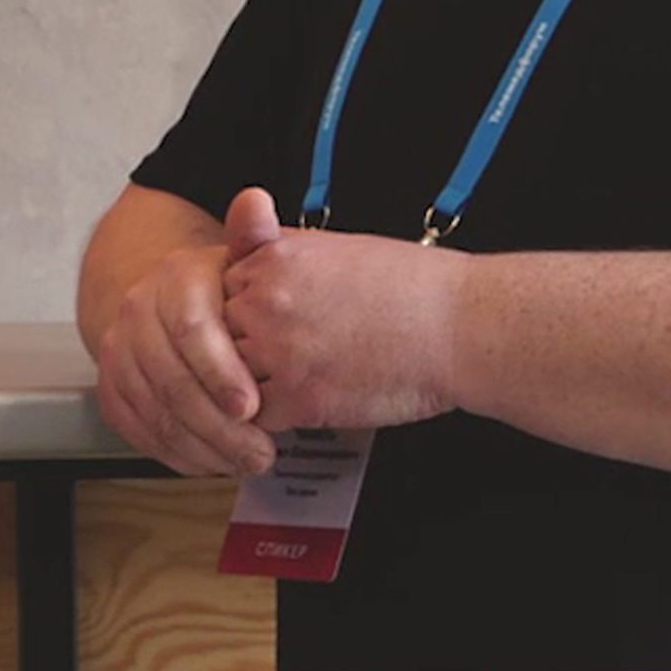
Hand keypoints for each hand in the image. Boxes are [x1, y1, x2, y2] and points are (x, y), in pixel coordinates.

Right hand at [89, 189, 283, 477]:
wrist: (163, 298)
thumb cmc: (219, 288)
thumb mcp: (242, 259)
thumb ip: (254, 237)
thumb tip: (255, 201)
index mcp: (172, 281)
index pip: (190, 331)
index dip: (220, 373)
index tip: (253, 406)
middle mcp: (137, 315)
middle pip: (171, 382)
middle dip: (219, 426)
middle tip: (261, 450)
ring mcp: (118, 353)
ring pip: (155, 413)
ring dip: (203, 447)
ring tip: (246, 461)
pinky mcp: (111, 388)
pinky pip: (138, 430)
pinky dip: (176, 454)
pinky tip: (211, 461)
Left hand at [217, 189, 467, 433]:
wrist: (459, 324)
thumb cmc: (413, 287)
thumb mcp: (336, 248)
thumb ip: (282, 255)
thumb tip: (254, 268)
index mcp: (274, 260)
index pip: (214, 292)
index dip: (229, 315)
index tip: (244, 328)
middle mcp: (268, 302)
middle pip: (212, 337)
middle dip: (231, 353)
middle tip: (255, 365)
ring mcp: (281, 352)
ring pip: (225, 381)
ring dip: (241, 391)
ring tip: (267, 393)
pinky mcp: (302, 398)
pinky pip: (255, 419)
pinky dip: (263, 422)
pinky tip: (283, 415)